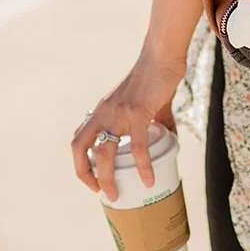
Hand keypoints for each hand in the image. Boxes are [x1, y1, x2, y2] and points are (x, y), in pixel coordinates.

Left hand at [71, 44, 185, 202]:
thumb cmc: (157, 75)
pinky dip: (142, 166)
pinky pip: (137, 146)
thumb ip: (157, 121)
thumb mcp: (148, 102)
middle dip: (84, 174)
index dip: (80, 162)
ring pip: (103, 152)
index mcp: (102, 110)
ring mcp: (119, 113)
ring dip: (106, 178)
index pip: (78, 139)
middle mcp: (104, 112)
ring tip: (116, 194)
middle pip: (79, 148)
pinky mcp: (137, 113)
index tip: (93, 179)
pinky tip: (148, 180)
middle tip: (100, 191)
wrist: (162, 55)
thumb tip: (171, 140)